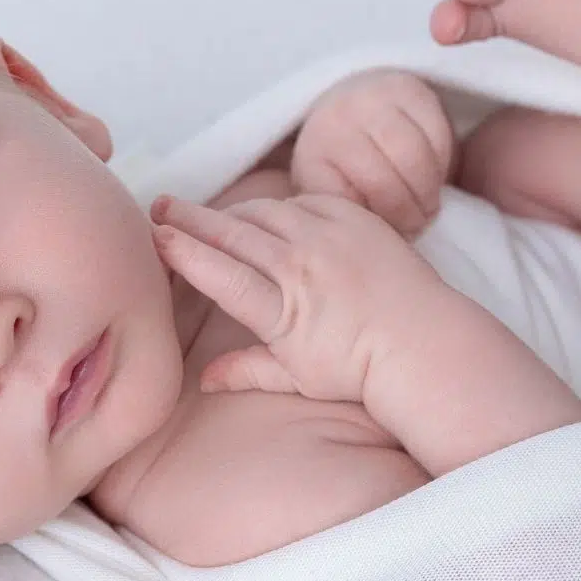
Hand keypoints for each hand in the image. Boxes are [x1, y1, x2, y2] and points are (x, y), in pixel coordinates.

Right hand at [149, 191, 448, 399]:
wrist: (425, 343)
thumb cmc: (360, 369)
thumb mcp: (300, 379)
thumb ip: (248, 371)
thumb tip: (204, 379)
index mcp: (285, 311)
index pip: (221, 273)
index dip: (184, 252)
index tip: (155, 237)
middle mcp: (303, 267)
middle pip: (232, 232)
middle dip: (190, 218)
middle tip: (160, 207)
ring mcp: (330, 236)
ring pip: (264, 211)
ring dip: (232, 212)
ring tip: (207, 215)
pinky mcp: (353, 216)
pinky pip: (302, 201)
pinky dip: (278, 209)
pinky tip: (266, 218)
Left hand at [289, 69, 454, 239]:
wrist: (348, 108)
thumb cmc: (344, 172)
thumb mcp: (332, 203)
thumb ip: (345, 226)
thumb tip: (366, 262)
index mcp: (313, 161)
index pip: (352, 208)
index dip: (380, 228)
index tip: (392, 238)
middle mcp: (335, 123)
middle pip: (387, 185)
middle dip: (411, 214)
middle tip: (419, 224)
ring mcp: (370, 100)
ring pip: (415, 159)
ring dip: (429, 190)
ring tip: (427, 204)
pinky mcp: (407, 88)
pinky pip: (437, 134)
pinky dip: (442, 160)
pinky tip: (432, 172)